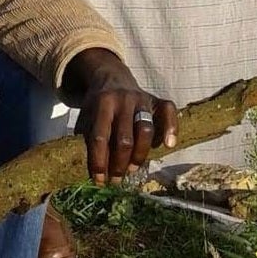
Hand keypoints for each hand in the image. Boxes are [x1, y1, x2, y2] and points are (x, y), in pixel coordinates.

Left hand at [64, 48, 177, 184]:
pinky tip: (167, 145)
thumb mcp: (86, 116)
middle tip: (116, 179)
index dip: (99, 161)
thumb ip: (88, 138)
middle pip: (124, 139)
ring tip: (131, 169)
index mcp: (101, 103)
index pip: (100, 137)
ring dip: (139, 155)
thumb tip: (92, 171)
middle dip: (119, 164)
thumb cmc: (97, 105)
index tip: (99, 180)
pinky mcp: (155, 99)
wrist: (110, 76)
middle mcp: (122, 99)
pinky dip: (171, 127)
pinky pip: (168, 110)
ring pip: (146, 130)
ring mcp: (141, 98)